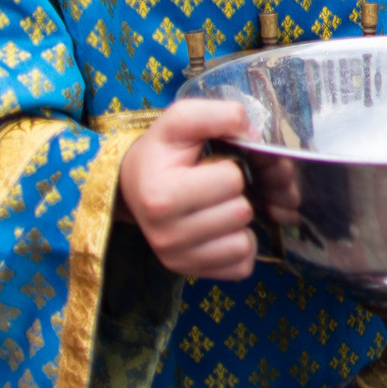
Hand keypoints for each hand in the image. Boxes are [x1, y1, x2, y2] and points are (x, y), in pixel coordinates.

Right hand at [116, 99, 255, 280]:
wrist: (132, 185)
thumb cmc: (161, 152)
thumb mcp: (181, 119)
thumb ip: (220, 114)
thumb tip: (254, 135)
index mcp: (161, 197)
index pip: (232, 180)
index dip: (230, 165)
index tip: (211, 163)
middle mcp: (166, 236)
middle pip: (241, 213)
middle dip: (242, 193)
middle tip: (224, 184)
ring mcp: (178, 260)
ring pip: (245, 243)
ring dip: (242, 221)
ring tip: (222, 204)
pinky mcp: (190, 273)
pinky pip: (241, 266)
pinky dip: (240, 245)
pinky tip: (223, 227)